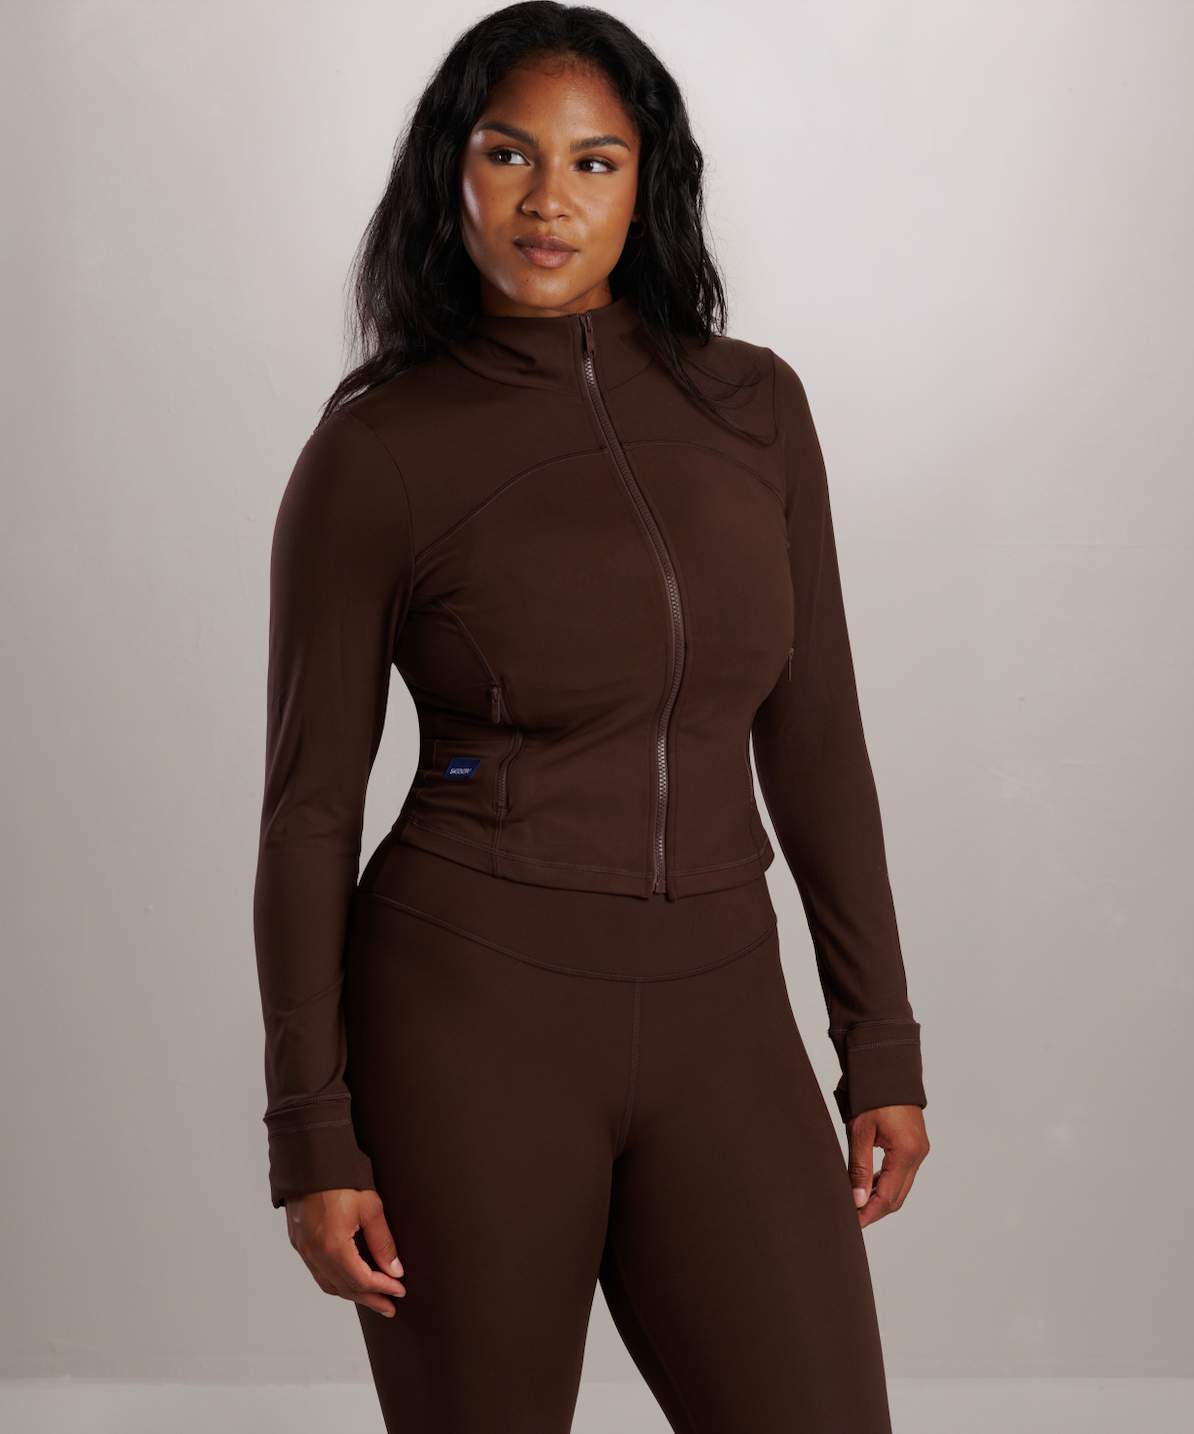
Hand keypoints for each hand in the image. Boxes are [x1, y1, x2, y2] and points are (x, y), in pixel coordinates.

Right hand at [285, 1187, 405, 1315]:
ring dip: (352, 1294)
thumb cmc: (341, 1178)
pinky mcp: (297, 1241)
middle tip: (389, 1307)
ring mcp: (302, 1248)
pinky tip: (348, 1280)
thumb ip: (382, 1242)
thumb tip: (394, 1269)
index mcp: (333, 1246)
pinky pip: (317, 1271)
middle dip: (370, 1299)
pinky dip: (335, 1281)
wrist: (310, 1159)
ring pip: (328, 1284)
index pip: (362, 1280)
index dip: (383, 1289)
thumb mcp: (370, 1207)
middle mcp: (314, 1252)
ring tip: (372, 1298)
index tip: (399, 1291)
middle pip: (345, 1288)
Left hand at [847, 1105, 928, 1228]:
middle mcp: (918, 1153)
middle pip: (898, 1196)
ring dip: (881, 1197)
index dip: (870, 1213)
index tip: (854, 1224)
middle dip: (876, 1210)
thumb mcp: (860, 1132)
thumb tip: (857, 1200)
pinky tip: (870, 1184)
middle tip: (854, 1219)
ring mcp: (919, 1149)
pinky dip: (887, 1182)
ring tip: (858, 1204)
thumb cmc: (872, 1095)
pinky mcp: (916, 1144)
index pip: (887, 1196)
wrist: (887, 1068)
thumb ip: (859, 1168)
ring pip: (901, 1185)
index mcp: (905, 1151)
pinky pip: (903, 1172)